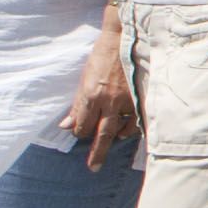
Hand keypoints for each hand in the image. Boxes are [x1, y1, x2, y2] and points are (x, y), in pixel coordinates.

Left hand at [61, 23, 137, 169]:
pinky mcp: (142, 97)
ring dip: (117, 136)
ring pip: (122, 129)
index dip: (80, 131)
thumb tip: (66, 126)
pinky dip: (133, 127)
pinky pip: (137, 120)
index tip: (81, 131)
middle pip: (101, 135)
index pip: (83, 126)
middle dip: (97, 154)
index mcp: (90, 96)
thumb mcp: (84, 80)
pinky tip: (130, 129)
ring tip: (114, 140)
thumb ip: (77, 105)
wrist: (125, 38)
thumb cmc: (101, 57)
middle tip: (94, 168)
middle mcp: (109, 101)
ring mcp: (128, 100)